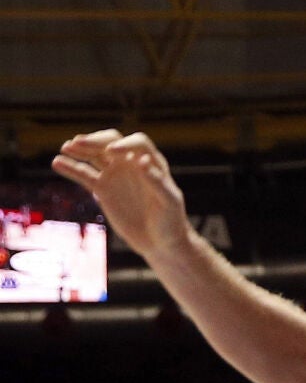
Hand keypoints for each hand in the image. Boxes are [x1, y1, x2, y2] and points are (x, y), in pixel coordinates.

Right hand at [50, 130, 192, 257]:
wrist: (160, 241)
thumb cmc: (171, 221)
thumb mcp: (169, 201)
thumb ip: (157, 181)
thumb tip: (142, 160)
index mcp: (153, 163)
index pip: (137, 143)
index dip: (124, 144)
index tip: (112, 151)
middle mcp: (132, 164)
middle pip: (111, 143)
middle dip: (96, 141)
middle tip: (78, 143)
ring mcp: (116, 175)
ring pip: (95, 156)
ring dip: (81, 149)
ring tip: (66, 147)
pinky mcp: (103, 189)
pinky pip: (84, 175)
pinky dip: (72, 168)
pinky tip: (57, 162)